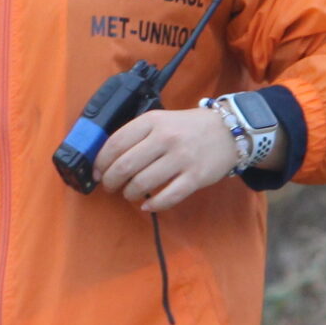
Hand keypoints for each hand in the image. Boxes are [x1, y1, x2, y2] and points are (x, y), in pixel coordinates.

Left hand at [95, 106, 241, 212]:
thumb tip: (107, 160)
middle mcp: (165, 138)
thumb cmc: (187, 128)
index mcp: (152, 121)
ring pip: (143, 183)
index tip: (96, 172)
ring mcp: (181, 158)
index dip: (100, 162)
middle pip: (125, 166)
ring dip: (129, 193)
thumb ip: (136, 135)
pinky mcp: (195, 177)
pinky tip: (147, 204)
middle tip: (110, 187)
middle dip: (111, 181)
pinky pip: (167, 197)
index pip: (116, 143)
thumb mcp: (160, 120)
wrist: (229, 131)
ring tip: (129, 193)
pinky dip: (152, 204)